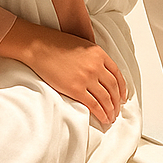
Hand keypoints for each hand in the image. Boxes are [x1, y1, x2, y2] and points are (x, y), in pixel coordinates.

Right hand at [0, 20, 124, 128]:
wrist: (39, 47)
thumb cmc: (56, 44)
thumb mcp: (82, 45)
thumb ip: (94, 57)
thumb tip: (100, 71)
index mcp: (99, 54)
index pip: (117, 75)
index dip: (122, 88)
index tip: (122, 97)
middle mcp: (96, 66)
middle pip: (113, 88)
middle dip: (117, 102)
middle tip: (117, 110)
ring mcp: (87, 78)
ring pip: (106, 99)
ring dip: (111, 110)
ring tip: (111, 117)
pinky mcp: (76, 89)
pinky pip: (94, 105)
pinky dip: (101, 113)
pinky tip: (103, 118)